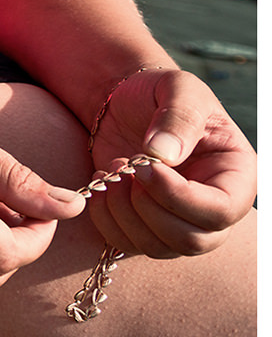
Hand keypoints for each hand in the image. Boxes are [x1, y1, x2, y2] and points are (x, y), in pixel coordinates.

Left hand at [85, 66, 257, 258]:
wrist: (124, 101)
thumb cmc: (159, 92)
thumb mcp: (177, 89)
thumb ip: (178, 117)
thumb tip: (164, 155)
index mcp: (235, 176)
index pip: (221, 211)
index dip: (180, 197)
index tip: (145, 168)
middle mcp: (212, 206)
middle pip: (192, 241)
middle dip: (149, 209)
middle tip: (125, 167)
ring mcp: (178, 219)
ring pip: (158, 247)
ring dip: (124, 213)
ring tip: (113, 170)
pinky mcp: (144, 222)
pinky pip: (127, 244)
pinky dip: (106, 220)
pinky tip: (100, 183)